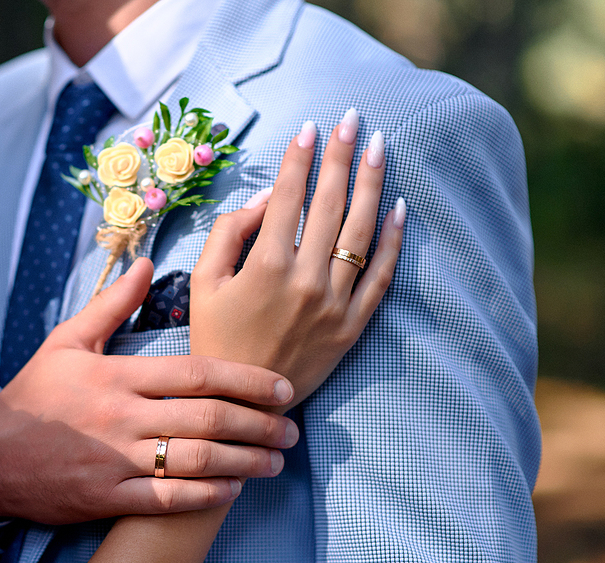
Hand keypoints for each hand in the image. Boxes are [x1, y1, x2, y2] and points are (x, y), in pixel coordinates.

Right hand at [0, 258, 298, 523]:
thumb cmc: (34, 395)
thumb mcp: (67, 340)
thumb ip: (112, 303)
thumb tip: (147, 262)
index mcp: (117, 375)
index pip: (196, 375)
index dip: (246, 380)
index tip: (280, 387)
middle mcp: (123, 418)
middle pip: (207, 420)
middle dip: (258, 425)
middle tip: (291, 429)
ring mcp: (117, 461)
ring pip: (195, 462)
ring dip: (244, 463)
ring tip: (275, 462)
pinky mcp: (109, 497)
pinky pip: (168, 500)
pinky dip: (205, 495)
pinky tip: (233, 490)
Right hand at [190, 110, 404, 407]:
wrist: (245, 403)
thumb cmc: (217, 338)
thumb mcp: (203, 283)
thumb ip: (230, 233)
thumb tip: (268, 198)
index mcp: (265, 267)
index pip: (289, 197)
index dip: (300, 158)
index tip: (309, 127)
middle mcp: (306, 280)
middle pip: (330, 204)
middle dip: (340, 155)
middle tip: (350, 118)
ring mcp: (336, 303)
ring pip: (362, 232)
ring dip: (371, 183)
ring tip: (378, 146)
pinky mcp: (354, 325)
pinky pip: (382, 276)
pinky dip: (394, 240)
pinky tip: (400, 207)